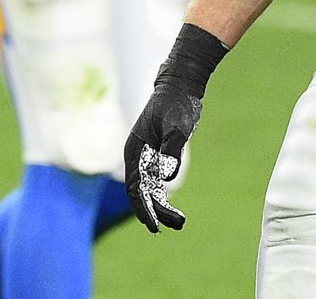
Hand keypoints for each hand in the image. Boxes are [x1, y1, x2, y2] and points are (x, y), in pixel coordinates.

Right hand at [123, 75, 203, 233]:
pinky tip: (175, 211)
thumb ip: (172, 148)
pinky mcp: (158, 158)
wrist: (180, 88)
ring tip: (180, 223)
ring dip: (161, 208)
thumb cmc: (176, 104)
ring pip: (150, 191)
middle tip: (169, 228)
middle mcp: (137, 157)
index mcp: (135, 150)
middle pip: (141, 193)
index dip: (143, 208)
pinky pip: (158, 184)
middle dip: (153, 212)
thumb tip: (166, 177)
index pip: (135, 187)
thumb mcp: (177, 124)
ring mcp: (146, 159)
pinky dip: (164, 198)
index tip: (153, 225)